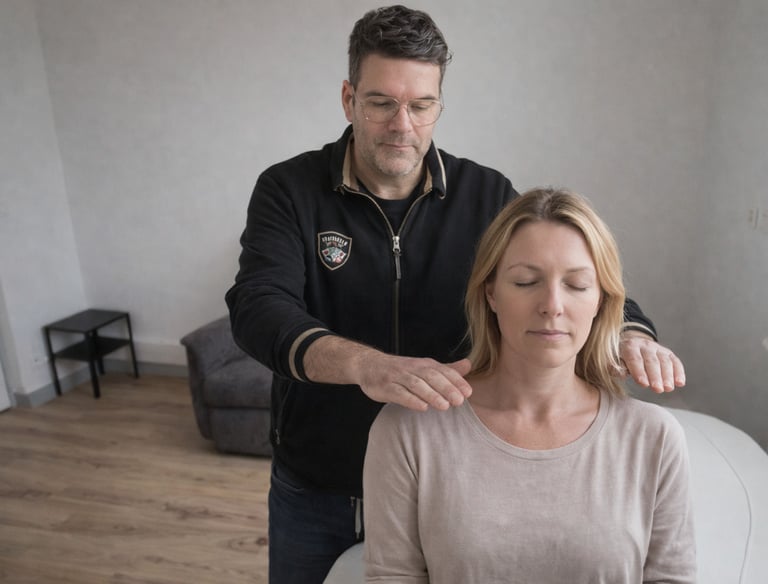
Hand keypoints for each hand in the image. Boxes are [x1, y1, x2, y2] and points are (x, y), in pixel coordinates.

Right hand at [356, 352, 472, 411]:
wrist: (369, 365)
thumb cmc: (401, 370)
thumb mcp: (424, 367)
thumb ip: (446, 369)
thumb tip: (469, 365)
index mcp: (423, 364)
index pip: (443, 371)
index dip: (456, 381)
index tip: (468, 393)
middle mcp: (412, 368)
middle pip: (431, 376)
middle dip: (446, 388)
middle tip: (459, 401)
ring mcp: (397, 377)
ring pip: (416, 384)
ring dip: (431, 395)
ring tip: (444, 406)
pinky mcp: (385, 386)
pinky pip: (399, 393)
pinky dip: (411, 400)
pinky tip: (422, 407)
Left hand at [618, 331, 685, 392]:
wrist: (630, 345)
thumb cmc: (620, 358)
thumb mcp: (613, 361)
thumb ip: (615, 368)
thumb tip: (620, 373)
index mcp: (629, 346)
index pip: (635, 359)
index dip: (639, 372)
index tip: (643, 384)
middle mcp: (644, 345)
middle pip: (651, 361)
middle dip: (655, 376)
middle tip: (658, 389)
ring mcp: (657, 348)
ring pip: (664, 361)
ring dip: (668, 376)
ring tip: (668, 388)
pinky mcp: (668, 353)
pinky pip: (675, 362)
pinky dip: (679, 372)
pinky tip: (680, 383)